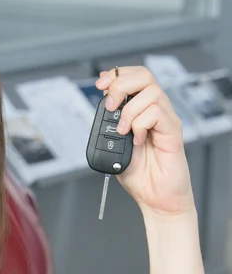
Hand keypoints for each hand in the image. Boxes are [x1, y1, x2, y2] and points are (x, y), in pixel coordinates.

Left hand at [95, 66, 195, 217]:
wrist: (155, 198)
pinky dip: (140, 125)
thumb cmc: (139, 175)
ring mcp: (165, 120)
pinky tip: (138, 141)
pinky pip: (157, 113)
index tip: (100, 84)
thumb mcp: (114, 147)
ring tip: (124, 133)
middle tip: (111, 106)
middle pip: (143, 76)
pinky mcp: (173, 131)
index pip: (134, 78)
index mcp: (140, 111)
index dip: (116, 75)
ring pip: (150, 93)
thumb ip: (110, 127)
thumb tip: (103, 106)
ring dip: (129, 112)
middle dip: (121, 85)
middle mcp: (155, 111)